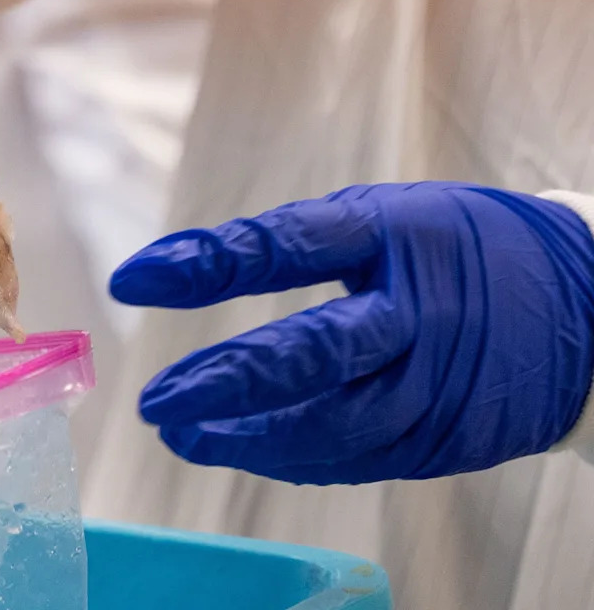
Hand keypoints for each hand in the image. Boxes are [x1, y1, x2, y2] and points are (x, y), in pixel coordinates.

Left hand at [110, 182, 593, 483]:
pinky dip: (290, 459)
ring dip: (244, 443)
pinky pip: (352, 460)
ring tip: (183, 436)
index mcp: (393, 236)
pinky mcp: (441, 440)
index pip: (284, 247)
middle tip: (154, 405)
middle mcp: (413, 316)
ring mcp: (432, 386)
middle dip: (223, 385)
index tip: (132, 280)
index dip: (203, 265)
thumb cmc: (458, 248)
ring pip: (326, 429)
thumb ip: (300, 243)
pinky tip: (246, 450)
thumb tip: (192, 266)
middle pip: (309, 357)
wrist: (584, 306)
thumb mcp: (387, 219)